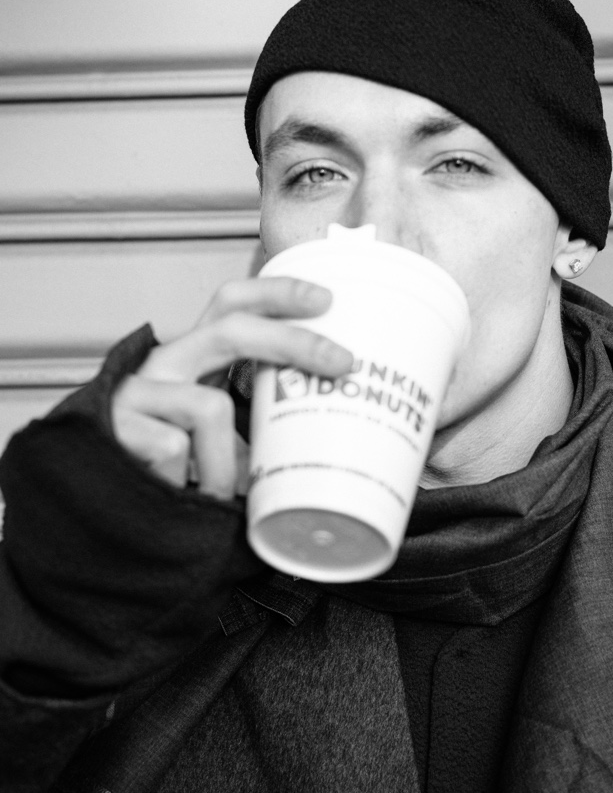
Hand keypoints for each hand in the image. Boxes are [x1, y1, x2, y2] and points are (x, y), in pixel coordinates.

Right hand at [111, 277, 351, 500]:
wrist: (89, 500)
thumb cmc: (160, 464)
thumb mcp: (213, 436)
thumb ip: (251, 425)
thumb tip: (321, 439)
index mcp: (192, 357)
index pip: (232, 302)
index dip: (278, 292)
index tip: (328, 298)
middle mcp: (164, 361)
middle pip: (232, 328)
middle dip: (294, 340)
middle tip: (343, 362)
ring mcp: (137, 391)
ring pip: (210, 408)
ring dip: (229, 463)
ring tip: (225, 496)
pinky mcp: (115, 424)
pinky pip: (176, 452)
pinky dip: (190, 484)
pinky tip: (177, 497)